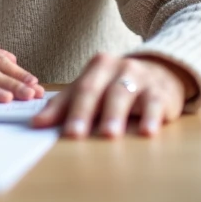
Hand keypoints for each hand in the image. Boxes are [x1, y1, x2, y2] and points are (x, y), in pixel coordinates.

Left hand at [31, 53, 197, 138]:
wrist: (164, 71)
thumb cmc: (119, 85)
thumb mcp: (93, 88)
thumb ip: (64, 105)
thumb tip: (36, 124)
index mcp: (97, 66)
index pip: (78, 89)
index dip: (64, 110)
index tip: (49, 128)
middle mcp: (117, 68)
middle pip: (96, 91)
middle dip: (84, 113)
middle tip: (74, 134)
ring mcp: (140, 78)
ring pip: (123, 95)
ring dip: (114, 116)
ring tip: (108, 135)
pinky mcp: (161, 92)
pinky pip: (154, 104)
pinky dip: (151, 118)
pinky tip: (148, 132)